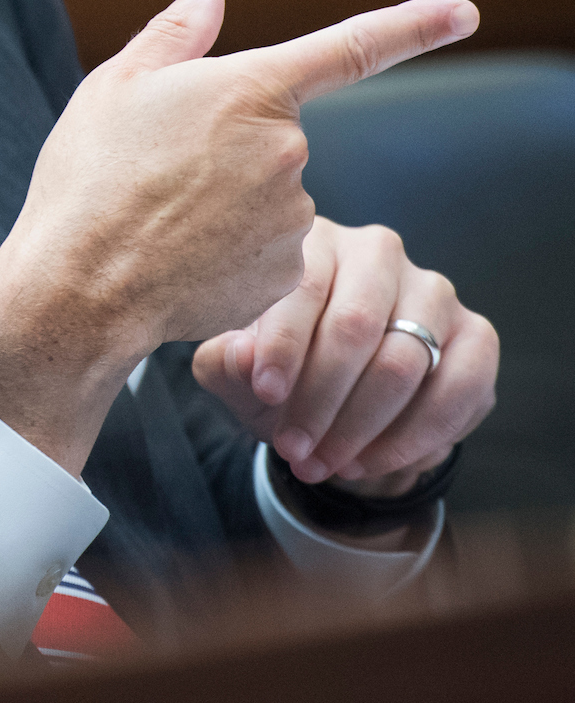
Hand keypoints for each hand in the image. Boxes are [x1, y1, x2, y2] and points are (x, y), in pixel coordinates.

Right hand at [0, 0, 477, 472]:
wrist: (80, 284)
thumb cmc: (87, 175)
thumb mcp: (115, 86)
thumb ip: (176, 32)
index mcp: (249, 89)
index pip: (351, 47)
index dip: (415, 25)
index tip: (465, 12)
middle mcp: (287, 149)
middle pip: (275, 137)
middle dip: (229, 149)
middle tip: (158, 172)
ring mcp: (292, 215)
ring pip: (271, 196)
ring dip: (230, 203)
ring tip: (161, 221)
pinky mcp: (287, 271)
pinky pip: (269, 250)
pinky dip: (231, 252)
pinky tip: (182, 259)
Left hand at [194, 218, 496, 496]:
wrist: (333, 400)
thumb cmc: (278, 369)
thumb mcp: (237, 368)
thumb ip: (228, 360)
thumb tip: (243, 356)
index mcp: (313, 242)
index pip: (303, 286)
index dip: (284, 344)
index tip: (264, 392)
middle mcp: (377, 253)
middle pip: (355, 326)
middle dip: (321, 398)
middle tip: (294, 448)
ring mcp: (433, 291)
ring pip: (404, 362)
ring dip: (361, 426)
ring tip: (324, 463)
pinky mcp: (476, 334)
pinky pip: (457, 391)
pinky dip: (411, 438)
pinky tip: (369, 462)